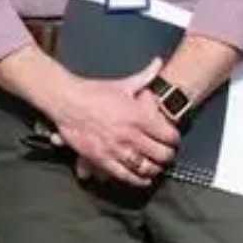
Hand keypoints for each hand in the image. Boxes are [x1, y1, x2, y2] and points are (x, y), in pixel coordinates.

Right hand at [48, 58, 178, 187]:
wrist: (68, 101)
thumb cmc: (95, 91)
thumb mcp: (123, 84)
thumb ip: (145, 76)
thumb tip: (159, 63)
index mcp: (138, 115)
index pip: (168, 134)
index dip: (175, 139)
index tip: (174, 140)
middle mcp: (130, 134)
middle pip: (160, 154)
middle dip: (168, 156)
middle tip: (169, 155)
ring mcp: (116, 148)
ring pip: (144, 167)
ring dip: (155, 169)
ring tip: (158, 167)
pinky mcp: (102, 159)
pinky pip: (125, 175)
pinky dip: (137, 180)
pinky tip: (143, 179)